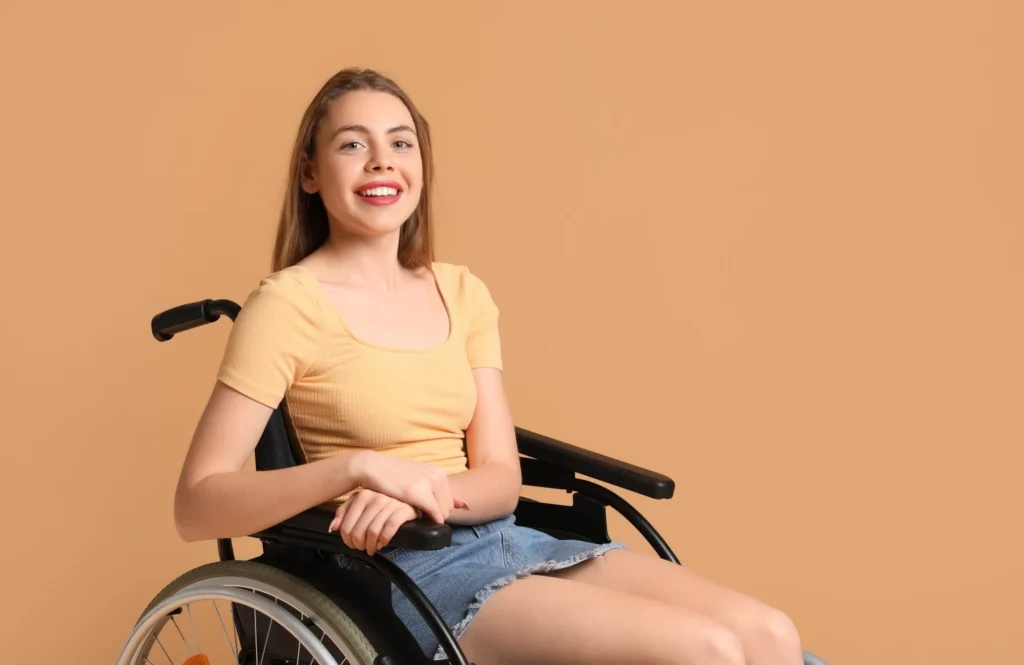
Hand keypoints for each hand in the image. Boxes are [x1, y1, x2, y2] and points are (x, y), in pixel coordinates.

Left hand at [328, 489, 417, 555]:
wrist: (411, 498)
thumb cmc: (383, 503)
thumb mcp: (361, 504)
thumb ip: (345, 513)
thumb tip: (333, 528)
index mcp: (363, 494)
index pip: (347, 524)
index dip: (346, 539)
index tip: (351, 544)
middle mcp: (376, 497)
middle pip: (358, 530)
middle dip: (358, 544)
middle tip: (361, 548)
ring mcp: (390, 503)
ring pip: (372, 532)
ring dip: (370, 545)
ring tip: (371, 549)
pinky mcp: (403, 510)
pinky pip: (389, 530)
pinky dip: (383, 541)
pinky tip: (381, 544)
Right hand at [352, 451, 467, 523]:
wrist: (373, 467)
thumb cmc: (395, 475)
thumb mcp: (420, 478)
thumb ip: (442, 490)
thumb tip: (466, 505)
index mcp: (439, 472)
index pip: (450, 500)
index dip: (439, 509)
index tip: (424, 511)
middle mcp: (437, 476)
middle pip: (448, 507)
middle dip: (437, 515)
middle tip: (419, 515)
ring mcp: (429, 484)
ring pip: (443, 512)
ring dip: (432, 518)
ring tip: (415, 515)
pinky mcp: (418, 493)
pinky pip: (435, 514)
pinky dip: (431, 521)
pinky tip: (419, 520)